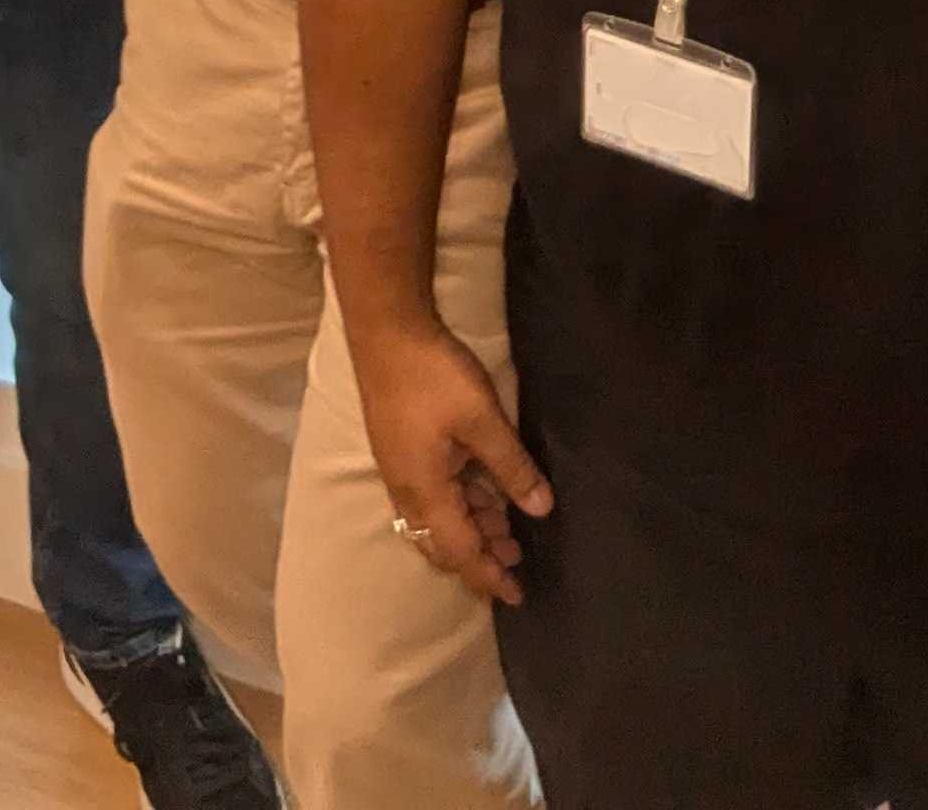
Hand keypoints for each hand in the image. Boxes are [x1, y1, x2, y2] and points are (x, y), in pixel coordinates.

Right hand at [346, 315, 551, 605]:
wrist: (386, 331)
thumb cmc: (433, 375)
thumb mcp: (482, 420)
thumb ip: (512, 467)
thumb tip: (541, 510)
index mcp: (424, 491)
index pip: (460, 551)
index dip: (489, 576)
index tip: (516, 596)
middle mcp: (407, 490)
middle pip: (442, 543)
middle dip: (480, 557)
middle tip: (518, 557)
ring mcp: (401, 469)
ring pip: (437, 519)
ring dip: (472, 528)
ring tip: (509, 526)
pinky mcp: (401, 450)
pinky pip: (432, 496)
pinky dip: (460, 504)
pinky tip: (484, 491)